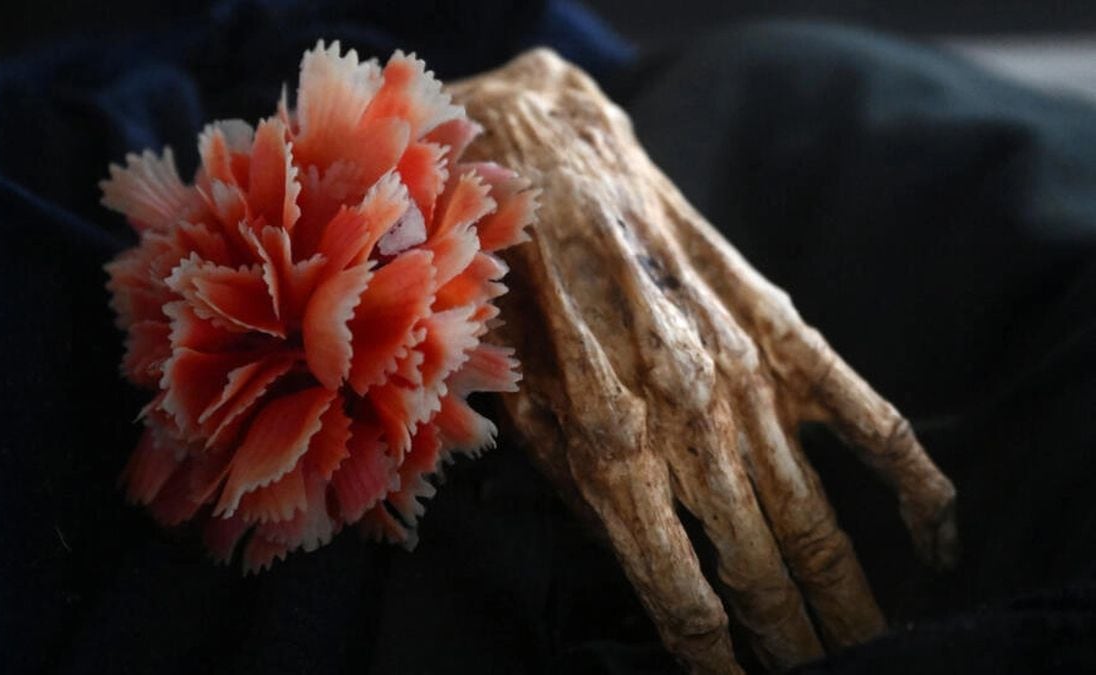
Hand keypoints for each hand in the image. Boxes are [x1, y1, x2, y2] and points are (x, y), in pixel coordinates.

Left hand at [448, 50, 957, 673]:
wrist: (554, 159)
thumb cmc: (514, 285)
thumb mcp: (508, 402)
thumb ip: (573, 487)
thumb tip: (636, 565)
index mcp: (608, 449)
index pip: (678, 592)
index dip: (712, 658)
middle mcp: (688, 422)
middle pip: (759, 569)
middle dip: (792, 643)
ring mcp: (746, 374)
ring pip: (817, 515)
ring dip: (849, 593)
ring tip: (870, 644)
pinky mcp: (782, 328)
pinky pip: (869, 416)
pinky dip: (913, 482)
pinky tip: (935, 536)